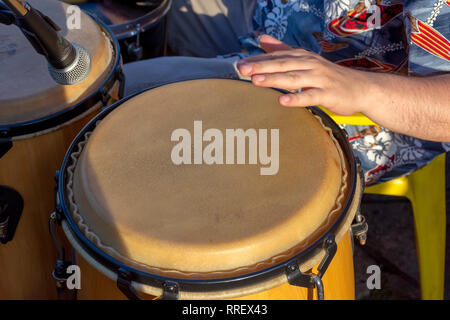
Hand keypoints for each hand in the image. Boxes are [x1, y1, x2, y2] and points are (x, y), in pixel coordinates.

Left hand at [237, 35, 376, 115]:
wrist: (361, 88)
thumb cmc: (329, 76)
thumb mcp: (306, 60)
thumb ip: (283, 49)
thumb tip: (261, 39)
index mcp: (303, 57)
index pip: (277, 57)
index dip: (258, 60)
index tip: (239, 64)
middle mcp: (310, 65)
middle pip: (283, 65)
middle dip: (262, 67)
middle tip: (242, 70)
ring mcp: (320, 79)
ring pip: (294, 79)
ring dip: (274, 79)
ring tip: (255, 81)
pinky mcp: (328, 94)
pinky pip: (310, 96)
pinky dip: (296, 98)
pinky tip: (282, 101)